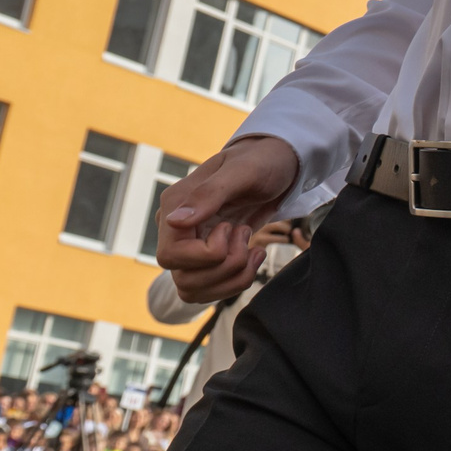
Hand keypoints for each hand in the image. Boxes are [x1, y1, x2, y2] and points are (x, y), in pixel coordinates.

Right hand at [158, 136, 299, 300]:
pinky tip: (255, 254)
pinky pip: (211, 288)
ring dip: (232, 278)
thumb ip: (208, 195)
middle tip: (246, 238)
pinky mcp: (208, 257)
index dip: (208, 255)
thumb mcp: (242, 172)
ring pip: (194, 289)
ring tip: (253, 249)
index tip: (233, 228)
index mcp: (175, 206)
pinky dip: (237, 281)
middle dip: (225, 268)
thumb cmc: (262, 161)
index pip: (171, 256)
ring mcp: (190, 245)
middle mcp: (175, 229)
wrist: (280, 164)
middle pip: (183, 278)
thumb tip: (174, 222)